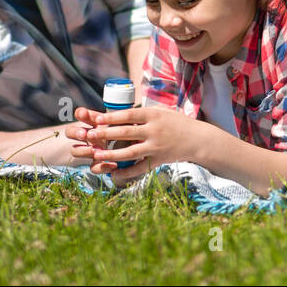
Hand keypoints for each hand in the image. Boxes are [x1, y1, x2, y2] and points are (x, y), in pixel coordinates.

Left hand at [65, 104, 200, 177]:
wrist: (198, 139)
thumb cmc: (177, 122)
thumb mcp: (162, 112)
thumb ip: (142, 114)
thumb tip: (118, 113)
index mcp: (154, 115)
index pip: (128, 115)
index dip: (111, 117)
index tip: (96, 118)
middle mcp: (154, 130)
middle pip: (125, 132)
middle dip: (105, 134)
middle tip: (89, 135)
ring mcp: (156, 147)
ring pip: (130, 152)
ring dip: (111, 154)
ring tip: (96, 155)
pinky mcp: (158, 160)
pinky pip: (139, 168)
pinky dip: (126, 173)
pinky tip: (113, 174)